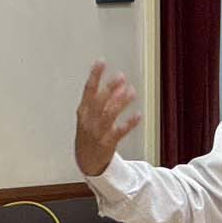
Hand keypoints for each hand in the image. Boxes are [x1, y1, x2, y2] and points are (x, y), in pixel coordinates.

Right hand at [75, 61, 140, 176]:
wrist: (86, 161)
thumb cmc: (89, 134)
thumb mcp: (90, 115)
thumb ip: (103, 99)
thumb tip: (119, 83)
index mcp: (83, 112)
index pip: (88, 90)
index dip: (94, 76)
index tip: (101, 62)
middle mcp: (89, 121)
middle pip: (98, 101)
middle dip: (109, 88)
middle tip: (121, 77)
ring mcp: (97, 132)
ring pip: (108, 115)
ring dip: (120, 103)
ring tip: (131, 92)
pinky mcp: (107, 144)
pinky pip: (119, 132)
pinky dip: (128, 124)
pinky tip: (138, 115)